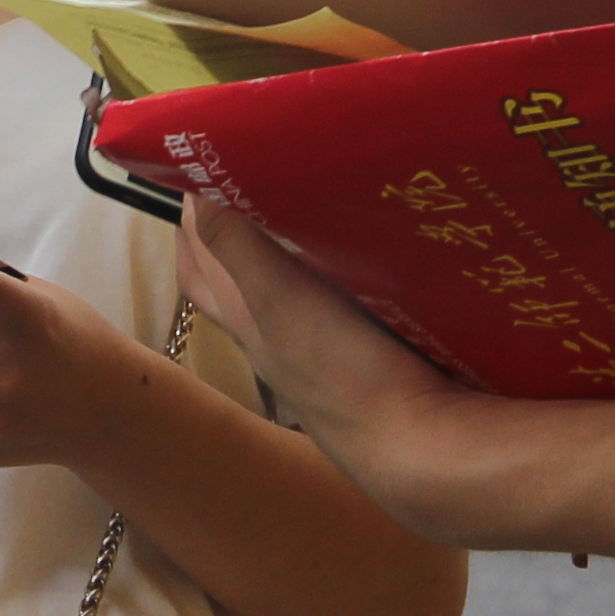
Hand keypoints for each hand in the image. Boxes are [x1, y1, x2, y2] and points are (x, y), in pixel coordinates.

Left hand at [179, 205, 479, 496]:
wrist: (423, 449)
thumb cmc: (344, 373)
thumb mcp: (280, 300)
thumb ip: (237, 246)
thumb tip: (195, 186)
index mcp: (248, 323)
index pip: (200, 267)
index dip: (191, 218)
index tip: (198, 165)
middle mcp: (277, 342)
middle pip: (236, 282)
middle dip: (229, 232)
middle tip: (242, 180)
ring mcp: (325, 357)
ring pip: (290, 296)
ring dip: (286, 254)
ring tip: (302, 208)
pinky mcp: (370, 361)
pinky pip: (341, 308)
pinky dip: (340, 278)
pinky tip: (362, 261)